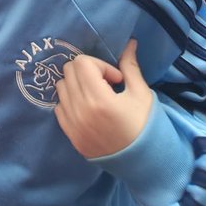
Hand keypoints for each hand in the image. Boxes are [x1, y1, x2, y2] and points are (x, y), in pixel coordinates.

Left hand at [55, 39, 152, 159]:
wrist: (144, 163)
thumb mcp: (142, 94)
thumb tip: (129, 42)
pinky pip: (59, 107)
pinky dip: (71, 102)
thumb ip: (130, 66)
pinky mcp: (70, 136)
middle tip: (107, 85)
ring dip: (77, 85)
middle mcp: (81, 111)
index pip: (82, 63)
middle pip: (69, 71)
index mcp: (99, 100)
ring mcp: (73, 125)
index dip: (100, 65)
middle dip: (88, 72)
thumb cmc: (146, 126)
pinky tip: (89, 109)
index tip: (116, 79)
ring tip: (97, 97)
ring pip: (61, 87)